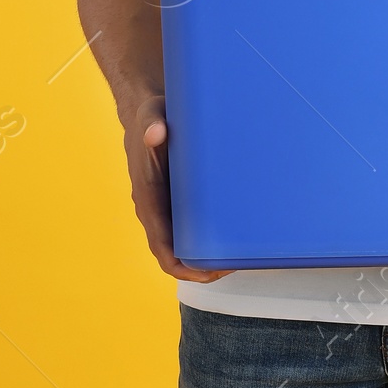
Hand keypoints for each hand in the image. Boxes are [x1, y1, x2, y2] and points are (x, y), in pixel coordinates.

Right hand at [123, 95, 226, 281]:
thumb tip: (156, 133)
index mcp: (147, 199)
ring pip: (186, 244)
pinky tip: (235, 235)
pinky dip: (211, 239)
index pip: (161, 246)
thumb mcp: (150, 116)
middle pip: (177, 254)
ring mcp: (169, 208)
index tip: (210, 272)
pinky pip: (194, 228)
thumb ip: (152, 124)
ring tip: (240, 255)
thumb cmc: (150, 118)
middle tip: (236, 264)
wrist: (150, 115)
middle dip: (204, 267)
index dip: (184, 267)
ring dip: (209, 256)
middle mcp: (156, 210)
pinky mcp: (181, 201)